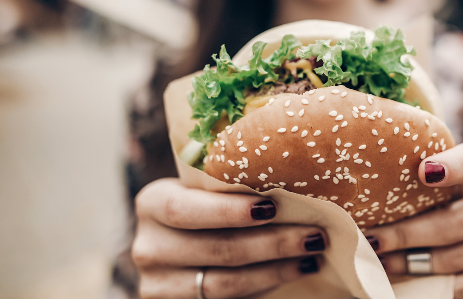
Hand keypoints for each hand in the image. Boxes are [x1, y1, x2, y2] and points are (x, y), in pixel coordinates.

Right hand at [132, 178, 326, 298]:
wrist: (178, 245)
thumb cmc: (202, 204)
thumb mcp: (201, 190)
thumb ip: (228, 184)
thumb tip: (293, 175)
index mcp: (152, 204)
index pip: (185, 209)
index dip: (228, 211)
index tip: (272, 206)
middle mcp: (149, 247)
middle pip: (216, 250)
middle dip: (272, 243)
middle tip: (314, 234)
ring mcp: (159, 285)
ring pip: (224, 284)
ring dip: (276, 269)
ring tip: (312, 255)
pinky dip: (265, 287)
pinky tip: (292, 272)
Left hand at [363, 143, 462, 298]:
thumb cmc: (447, 202)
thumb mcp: (439, 183)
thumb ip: (420, 176)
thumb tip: (372, 177)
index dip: (454, 166)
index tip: (423, 171)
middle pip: (459, 221)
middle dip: (410, 234)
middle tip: (375, 239)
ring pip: (460, 257)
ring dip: (416, 263)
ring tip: (384, 261)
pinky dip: (436, 285)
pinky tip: (411, 279)